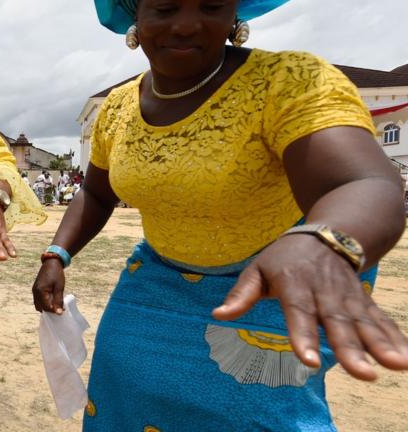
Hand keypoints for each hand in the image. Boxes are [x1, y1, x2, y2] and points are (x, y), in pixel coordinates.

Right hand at [32, 258, 65, 313]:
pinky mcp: (35, 289)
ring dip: (46, 306)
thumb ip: (58, 301)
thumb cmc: (56, 274)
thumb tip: (58, 313)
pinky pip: (38, 300)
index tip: (63, 310)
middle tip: (60, 308)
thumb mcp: (59, 287)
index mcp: (40, 291)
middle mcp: (35, 292)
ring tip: (56, 304)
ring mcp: (34, 290)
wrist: (51, 262)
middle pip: (41, 307)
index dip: (54, 310)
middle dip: (50, 310)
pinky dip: (44, 302)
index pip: (46, 307)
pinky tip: (52, 299)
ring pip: (38, 304)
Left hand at [213, 233, 407, 380]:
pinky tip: (405, 359)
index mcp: (294, 284)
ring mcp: (348, 296)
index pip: (298, 312)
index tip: (308, 362)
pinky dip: (395, 338)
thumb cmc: (284, 257)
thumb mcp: (257, 269)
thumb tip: (219, 315)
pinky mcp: (364, 300)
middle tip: (364, 375)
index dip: (302, 336)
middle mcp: (325, 291)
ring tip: (396, 366)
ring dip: (382, 345)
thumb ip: (242, 294)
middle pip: (338, 323)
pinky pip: (381, 320)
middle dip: (351, 350)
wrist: (328, 233)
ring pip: (365, 322)